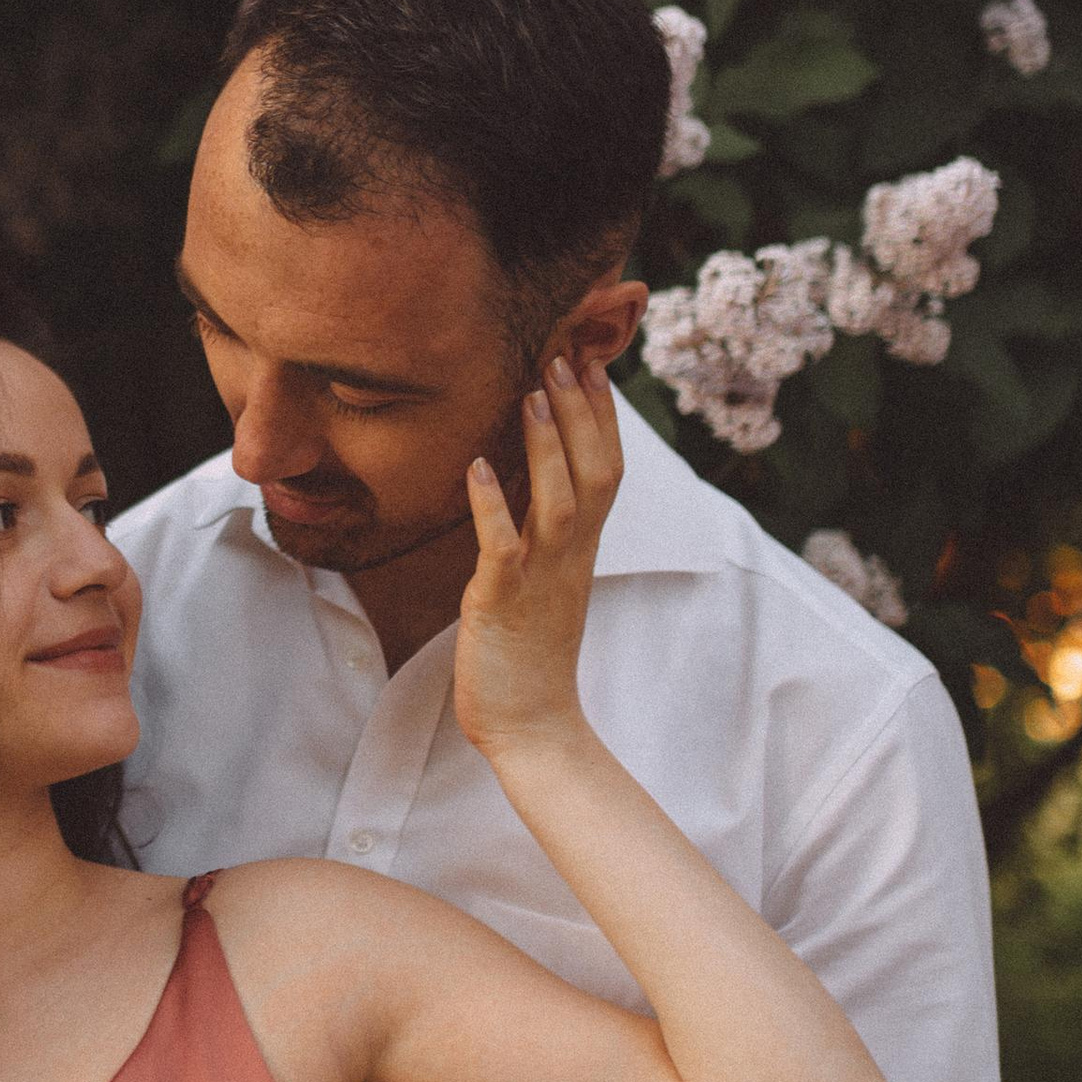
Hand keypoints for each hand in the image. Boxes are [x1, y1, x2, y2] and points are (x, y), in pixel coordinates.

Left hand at [453, 354, 622, 768]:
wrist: (534, 726)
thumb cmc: (530, 653)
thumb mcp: (543, 580)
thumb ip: (544, 532)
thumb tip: (528, 483)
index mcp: (580, 549)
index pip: (606, 469)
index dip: (602, 417)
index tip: (592, 363)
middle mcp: (569, 556)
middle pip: (593, 472)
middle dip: (582, 413)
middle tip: (565, 355)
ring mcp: (540, 578)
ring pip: (558, 500)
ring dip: (546, 445)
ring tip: (531, 393)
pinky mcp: (502, 602)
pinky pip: (503, 547)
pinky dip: (492, 507)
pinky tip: (476, 469)